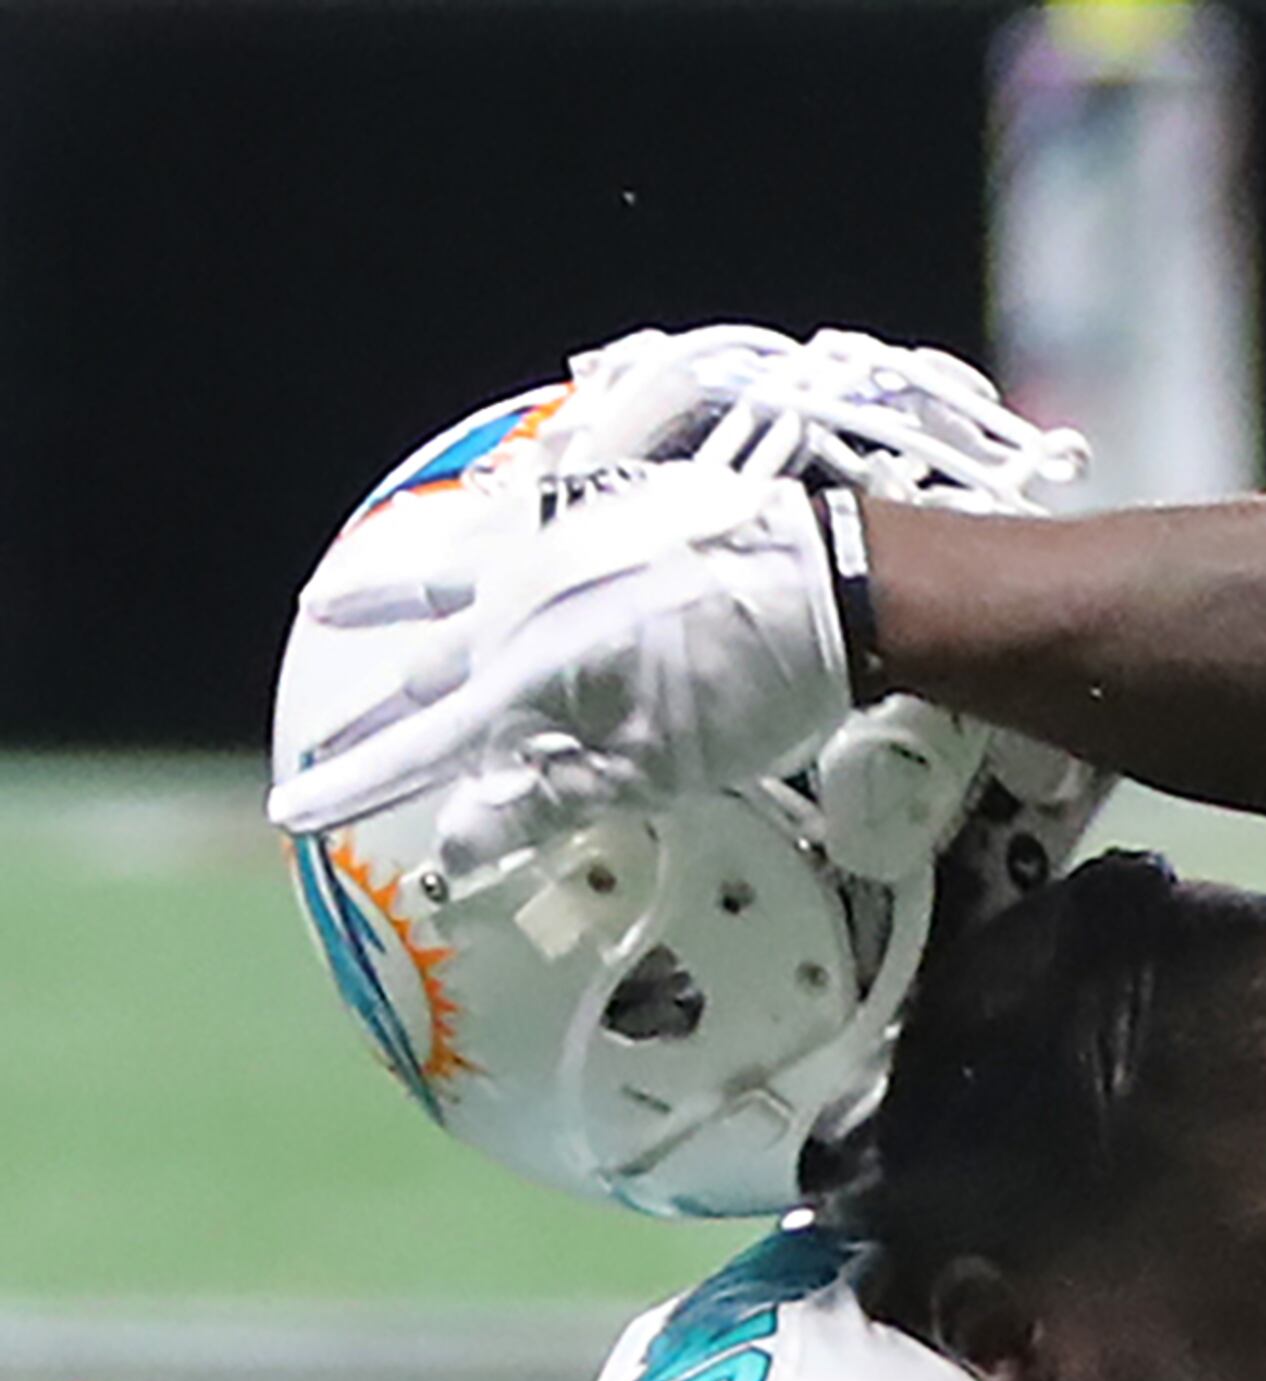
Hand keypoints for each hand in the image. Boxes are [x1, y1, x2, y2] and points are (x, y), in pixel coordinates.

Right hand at [267, 461, 851, 838]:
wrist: (826, 582)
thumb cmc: (754, 689)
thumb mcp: (656, 766)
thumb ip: (551, 798)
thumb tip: (458, 839)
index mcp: (528, 687)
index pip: (419, 750)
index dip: (354, 784)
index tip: (291, 809)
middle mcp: (515, 613)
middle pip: (424, 673)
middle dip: (372, 716)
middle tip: (323, 744)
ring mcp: (548, 551)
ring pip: (440, 578)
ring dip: (380, 598)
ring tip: (326, 605)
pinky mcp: (591, 507)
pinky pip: (502, 516)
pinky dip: (461, 530)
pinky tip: (451, 526)